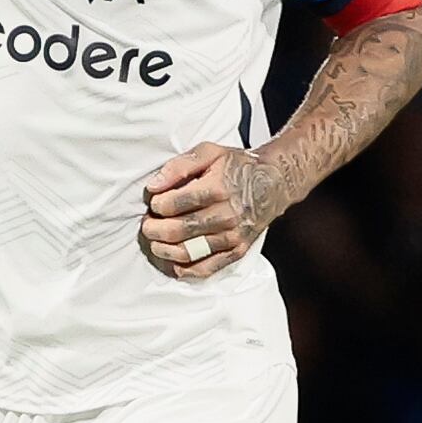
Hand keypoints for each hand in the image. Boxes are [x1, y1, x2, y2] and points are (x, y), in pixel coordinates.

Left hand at [139, 142, 289, 280]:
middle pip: (176, 230)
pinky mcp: (237, 251)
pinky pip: (206, 268)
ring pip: (187, 252)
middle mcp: (226, 215)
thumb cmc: (237, 167)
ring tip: (155, 242)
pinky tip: (173, 263)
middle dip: (154, 229)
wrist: (273, 183)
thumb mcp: (209, 152)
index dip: (156, 205)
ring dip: (163, 250)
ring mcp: (232, 236)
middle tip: (148, 225)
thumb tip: (154, 186)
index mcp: (216, 189)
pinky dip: (185, 270)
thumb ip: (179, 166)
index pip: (172, 204)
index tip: (154, 203)